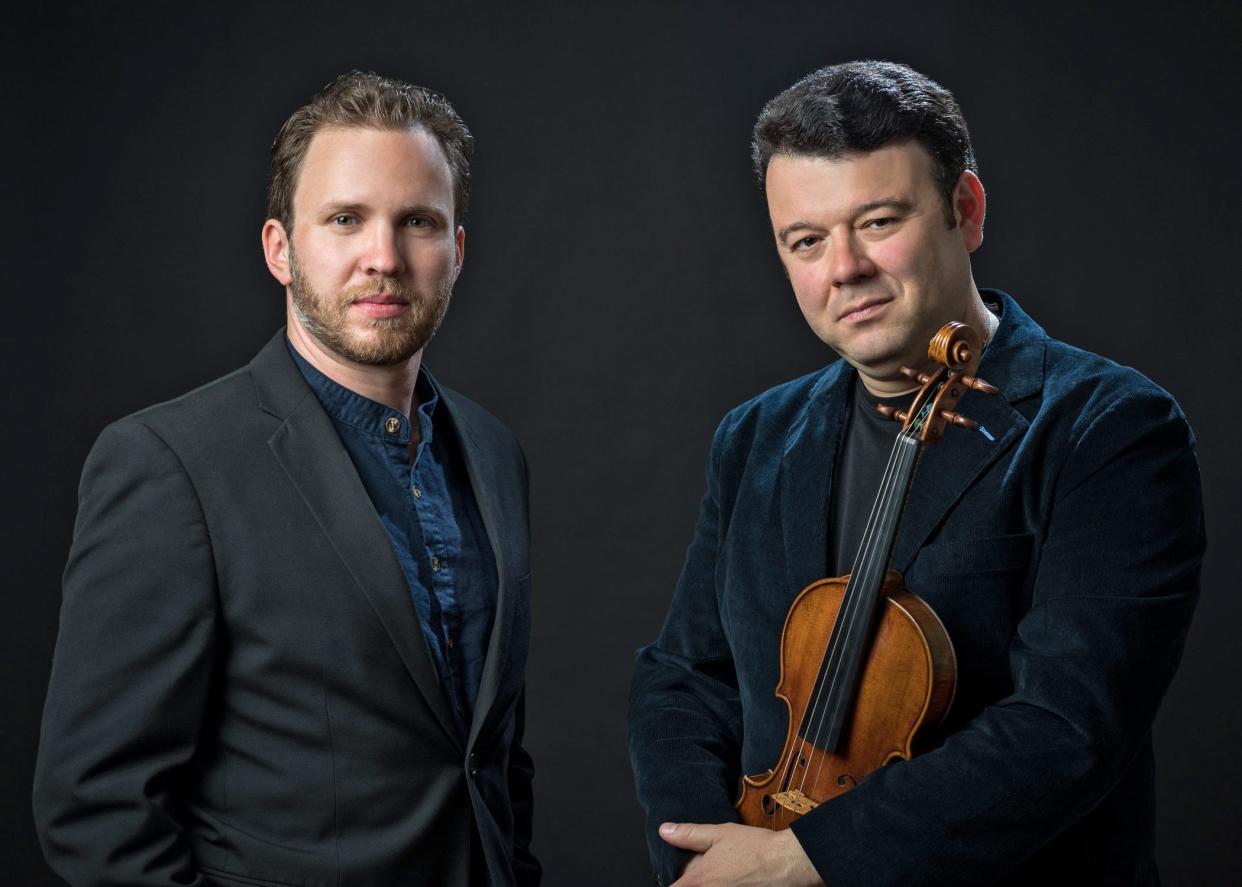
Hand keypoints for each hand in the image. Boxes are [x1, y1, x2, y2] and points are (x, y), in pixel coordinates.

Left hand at [660, 821, 822, 885]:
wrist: (787, 863)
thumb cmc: (755, 848)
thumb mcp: (718, 833)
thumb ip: (688, 834)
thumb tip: (665, 831)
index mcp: (698, 881)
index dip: (672, 882)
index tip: (679, 875)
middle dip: (691, 882)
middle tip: (705, 871)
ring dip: (709, 884)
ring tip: (723, 874)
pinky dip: (724, 886)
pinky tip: (734, 879)